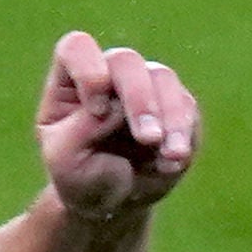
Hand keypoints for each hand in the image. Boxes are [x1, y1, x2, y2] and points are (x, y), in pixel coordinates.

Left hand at [38, 31, 200, 222]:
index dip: (88, 69)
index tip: (96, 110)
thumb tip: (118, 107)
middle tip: (146, 138)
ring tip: (169, 154)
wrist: (113, 203)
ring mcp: (145, 85)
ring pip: (161, 77)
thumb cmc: (80, 177)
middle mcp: (109, 73)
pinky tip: (172, 161)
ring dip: (168, 115)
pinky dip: (182, 134)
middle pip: (125, 61)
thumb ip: (82, 130)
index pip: (77, 48)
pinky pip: (186, 105)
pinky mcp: (175, 105)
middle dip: (138, 98)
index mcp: (72, 79)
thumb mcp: (65, 161)